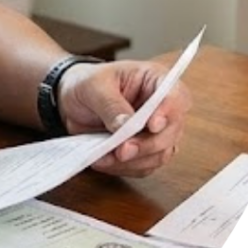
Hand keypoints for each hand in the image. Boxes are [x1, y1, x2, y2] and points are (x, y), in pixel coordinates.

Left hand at [56, 60, 191, 177]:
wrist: (71, 100)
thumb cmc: (86, 83)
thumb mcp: (93, 86)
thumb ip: (111, 104)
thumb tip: (126, 126)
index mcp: (156, 80)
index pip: (176, 96)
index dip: (168, 112)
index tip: (152, 125)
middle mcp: (162, 108)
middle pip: (172, 131)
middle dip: (147, 144)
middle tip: (122, 150)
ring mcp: (156, 132)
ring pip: (161, 153)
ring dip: (135, 160)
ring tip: (106, 158)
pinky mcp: (145, 151)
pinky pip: (144, 166)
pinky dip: (125, 168)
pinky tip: (104, 161)